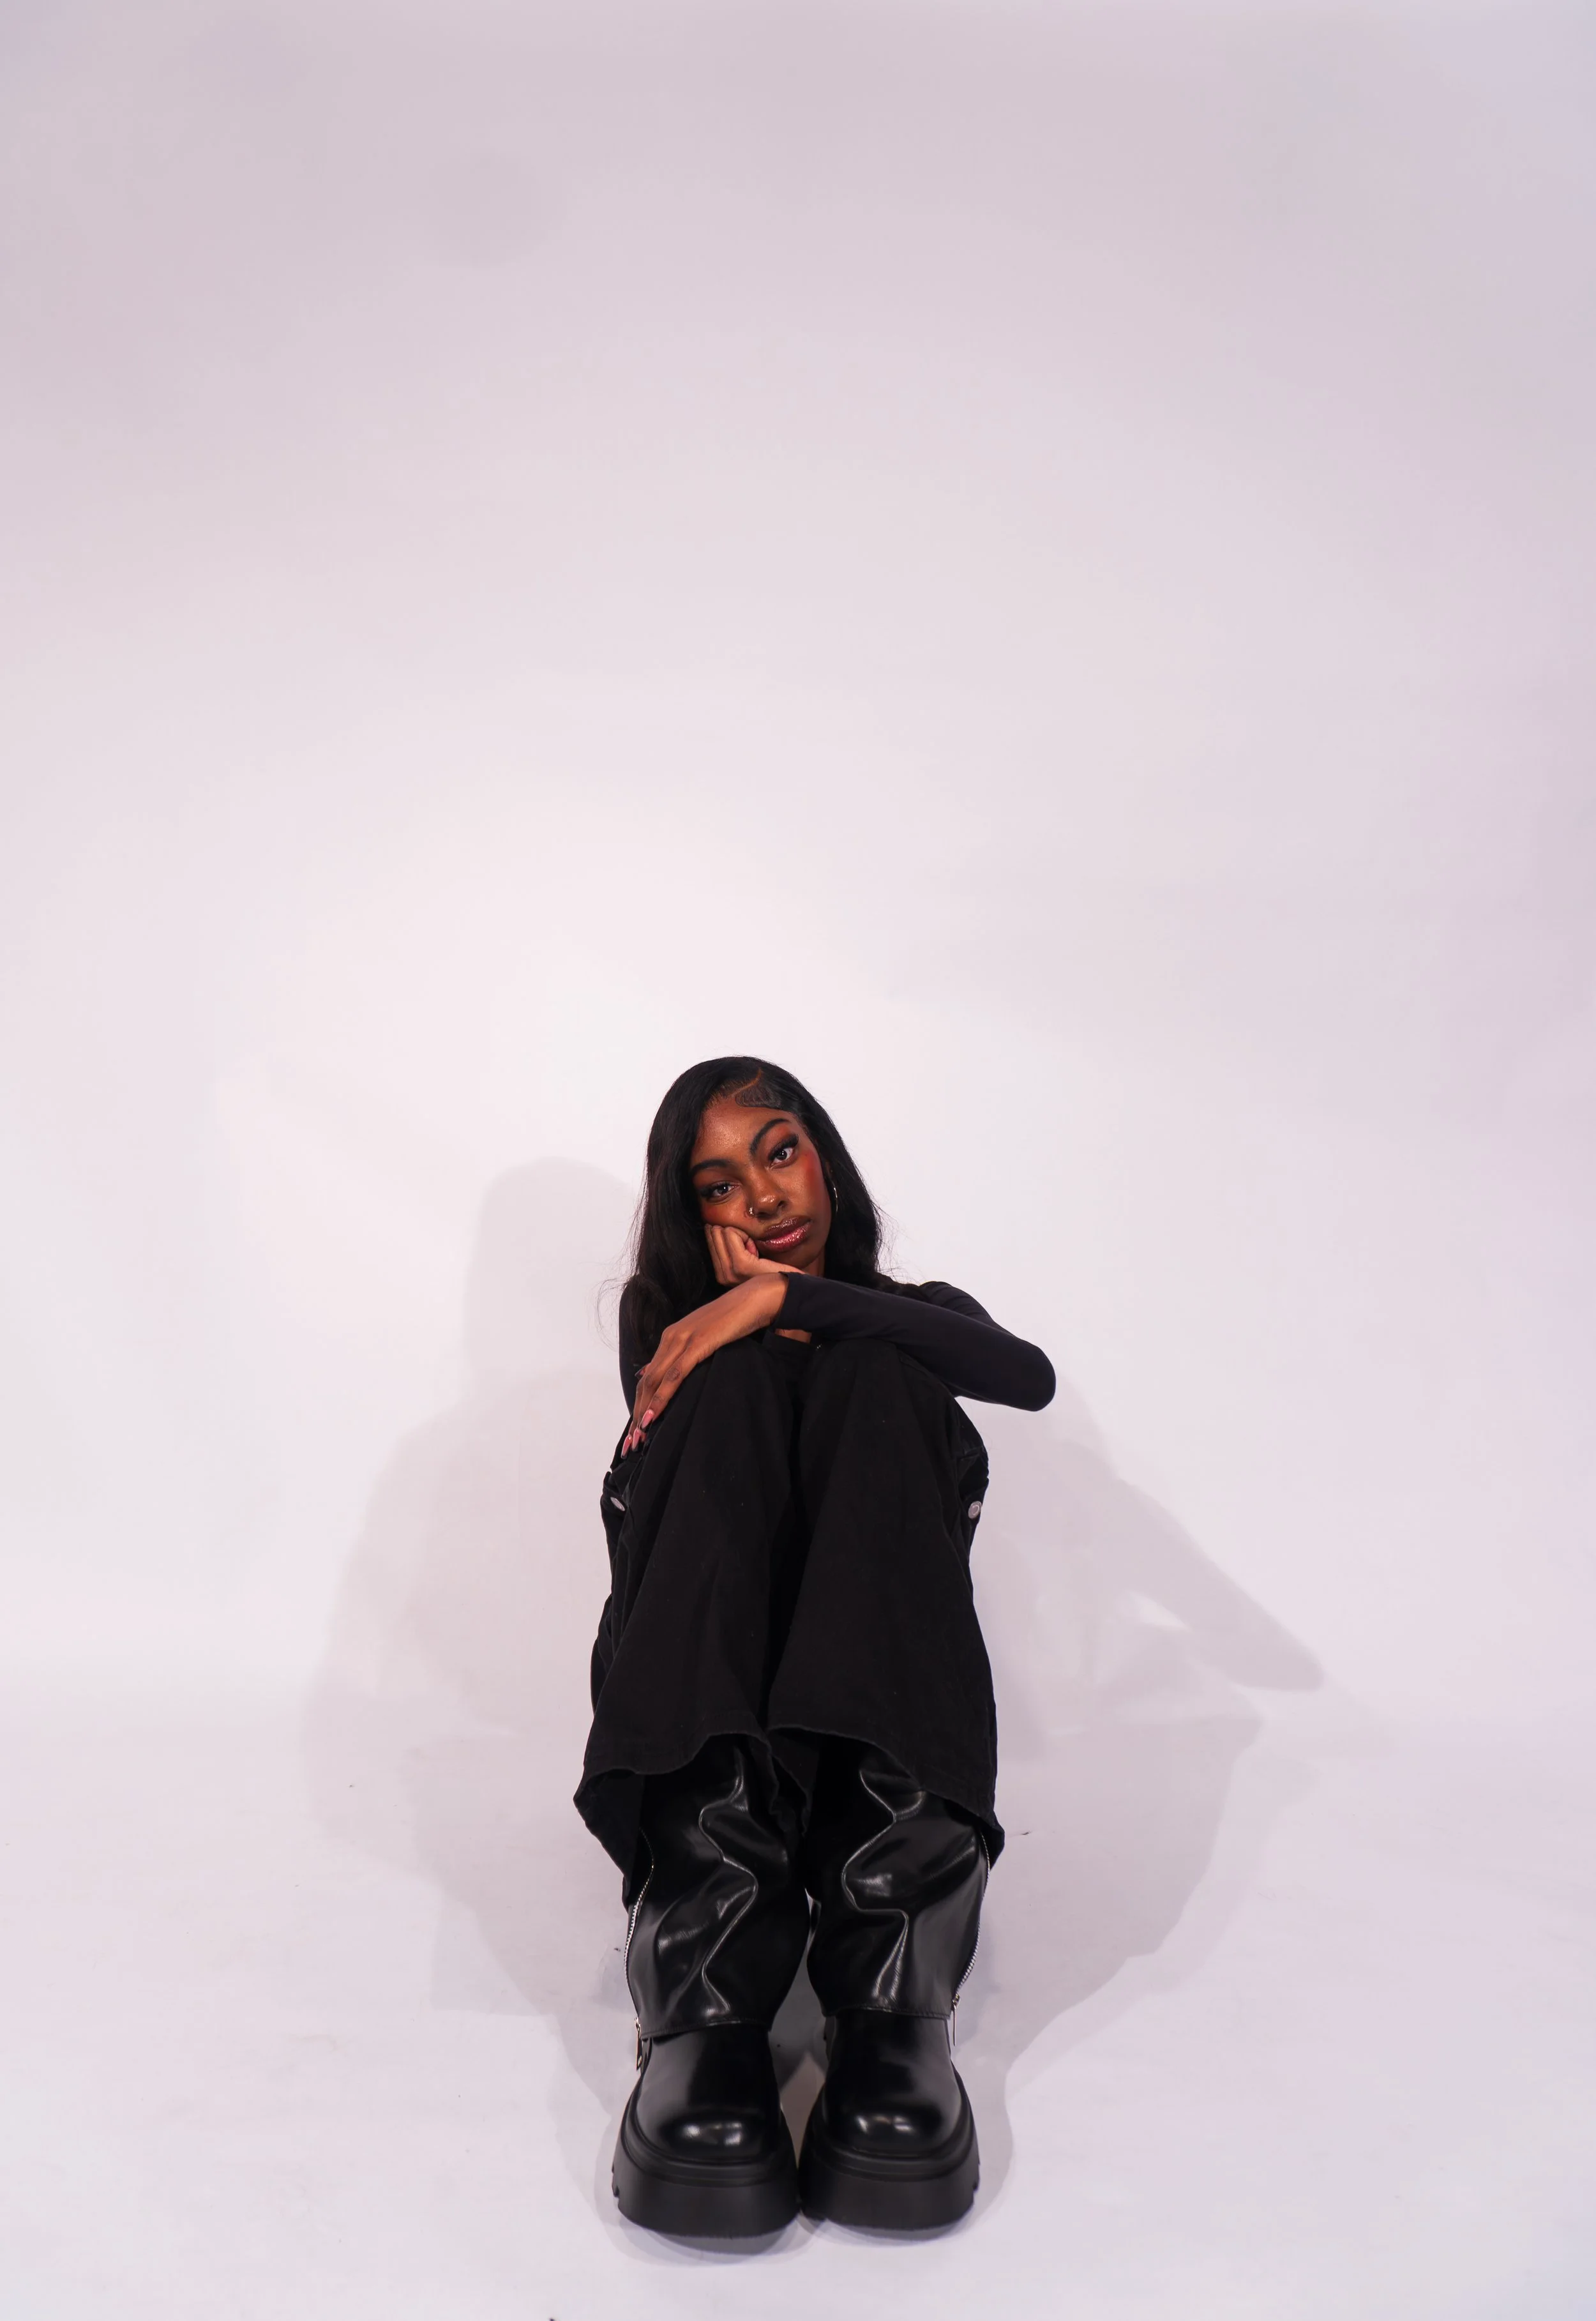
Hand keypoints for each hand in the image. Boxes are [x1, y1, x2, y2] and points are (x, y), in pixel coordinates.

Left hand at [622, 1273, 787, 1450]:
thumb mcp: (706, 1338)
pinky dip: (661, 1398)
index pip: (649, 1376)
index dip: (641, 1404)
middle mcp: (671, 1338)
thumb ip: (686, 1354)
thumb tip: (667, 1371)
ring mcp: (683, 1340)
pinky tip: (653, 1415)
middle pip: (646, 1383)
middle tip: (633, 1443)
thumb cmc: (736, 1320)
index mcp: (672, 1337)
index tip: (637, 1429)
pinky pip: (674, 1376)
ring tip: (639, 1437)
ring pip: (654, 1382)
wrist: (756, 1299)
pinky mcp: (698, 1344)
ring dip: (644, 1411)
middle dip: (638, 1414)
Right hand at [705, 1223, 801, 1286]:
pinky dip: (745, 1235)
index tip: (749, 1251)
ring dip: (740, 1235)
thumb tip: (719, 1228)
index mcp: (722, 1274)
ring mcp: (729, 1272)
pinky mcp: (741, 1264)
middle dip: (733, 1234)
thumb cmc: (774, 1271)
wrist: (791, 1286)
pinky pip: (731, 1234)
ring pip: (721, 1232)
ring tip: (755, 1252)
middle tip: (752, 1250)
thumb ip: (731, 1249)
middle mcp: (722, 1275)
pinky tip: (756, 1250)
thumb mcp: (747, 1259)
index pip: (711, 1239)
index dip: (732, 1237)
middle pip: (714, 1234)